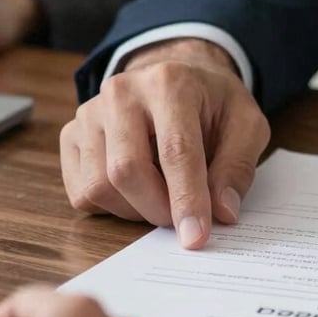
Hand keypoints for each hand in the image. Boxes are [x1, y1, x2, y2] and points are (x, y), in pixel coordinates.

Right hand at [60, 38, 269, 248]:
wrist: (178, 79)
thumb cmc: (213, 104)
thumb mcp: (246, 123)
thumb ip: (238, 165)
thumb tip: (222, 211)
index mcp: (170, 83)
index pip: (175, 150)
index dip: (186, 199)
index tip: (195, 237)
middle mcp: (122, 92)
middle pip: (126, 170)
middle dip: (157, 209)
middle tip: (182, 220)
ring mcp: (90, 112)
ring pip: (98, 186)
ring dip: (134, 210)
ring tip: (162, 198)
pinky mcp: (71, 134)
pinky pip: (81, 192)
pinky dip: (111, 207)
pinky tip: (137, 190)